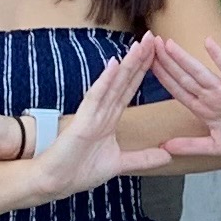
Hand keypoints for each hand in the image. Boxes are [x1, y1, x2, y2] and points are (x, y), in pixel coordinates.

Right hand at [29, 38, 164, 197]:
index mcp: (108, 120)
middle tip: (153, 37)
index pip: (129, 90)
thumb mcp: (119, 164)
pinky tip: (114, 65)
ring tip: (140, 44)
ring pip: (112, 84)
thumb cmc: (77, 172)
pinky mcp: (82, 123)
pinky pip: (95, 98)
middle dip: (139, 60)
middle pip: (124, 81)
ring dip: (126, 64)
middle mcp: (101, 113)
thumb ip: (142, 158)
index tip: (157, 54)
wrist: (53, 183)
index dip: (143, 72)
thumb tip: (167, 156)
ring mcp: (91, 115)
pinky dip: (105, 81)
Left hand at [144, 36, 220, 168]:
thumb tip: (165, 148)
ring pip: (200, 72)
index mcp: (202, 110)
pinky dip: (219, 57)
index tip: (146, 65)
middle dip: (166, 62)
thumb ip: (191, 146)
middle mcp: (210, 97)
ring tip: (168, 44)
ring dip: (184, 58)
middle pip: (184, 77)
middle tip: (149, 44)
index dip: (162, 78)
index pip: (177, 90)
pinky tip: (208, 43)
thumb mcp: (214, 147)